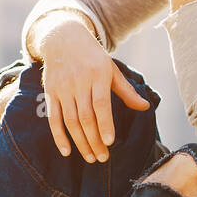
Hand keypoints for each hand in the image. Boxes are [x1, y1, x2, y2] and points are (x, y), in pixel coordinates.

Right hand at [34, 17, 151, 161]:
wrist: (63, 38)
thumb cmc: (93, 57)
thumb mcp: (112, 69)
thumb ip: (126, 91)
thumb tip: (145, 107)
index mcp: (98, 74)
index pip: (101, 103)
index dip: (104, 124)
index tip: (109, 142)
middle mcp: (79, 82)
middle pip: (85, 116)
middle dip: (94, 140)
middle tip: (102, 158)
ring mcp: (63, 88)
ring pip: (70, 120)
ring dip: (80, 142)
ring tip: (90, 158)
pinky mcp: (50, 92)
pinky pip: (53, 118)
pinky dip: (58, 136)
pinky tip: (66, 151)